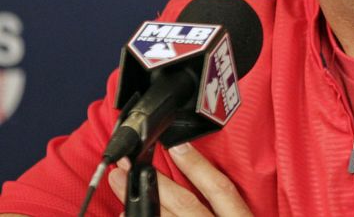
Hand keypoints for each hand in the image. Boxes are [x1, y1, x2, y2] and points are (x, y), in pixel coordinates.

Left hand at [108, 142, 251, 215]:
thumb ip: (232, 207)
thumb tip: (208, 182)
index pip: (221, 189)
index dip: (198, 166)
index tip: (178, 145)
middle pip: (186, 203)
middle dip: (156, 182)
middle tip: (129, 163)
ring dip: (138, 203)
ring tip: (119, 184)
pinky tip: (125, 214)